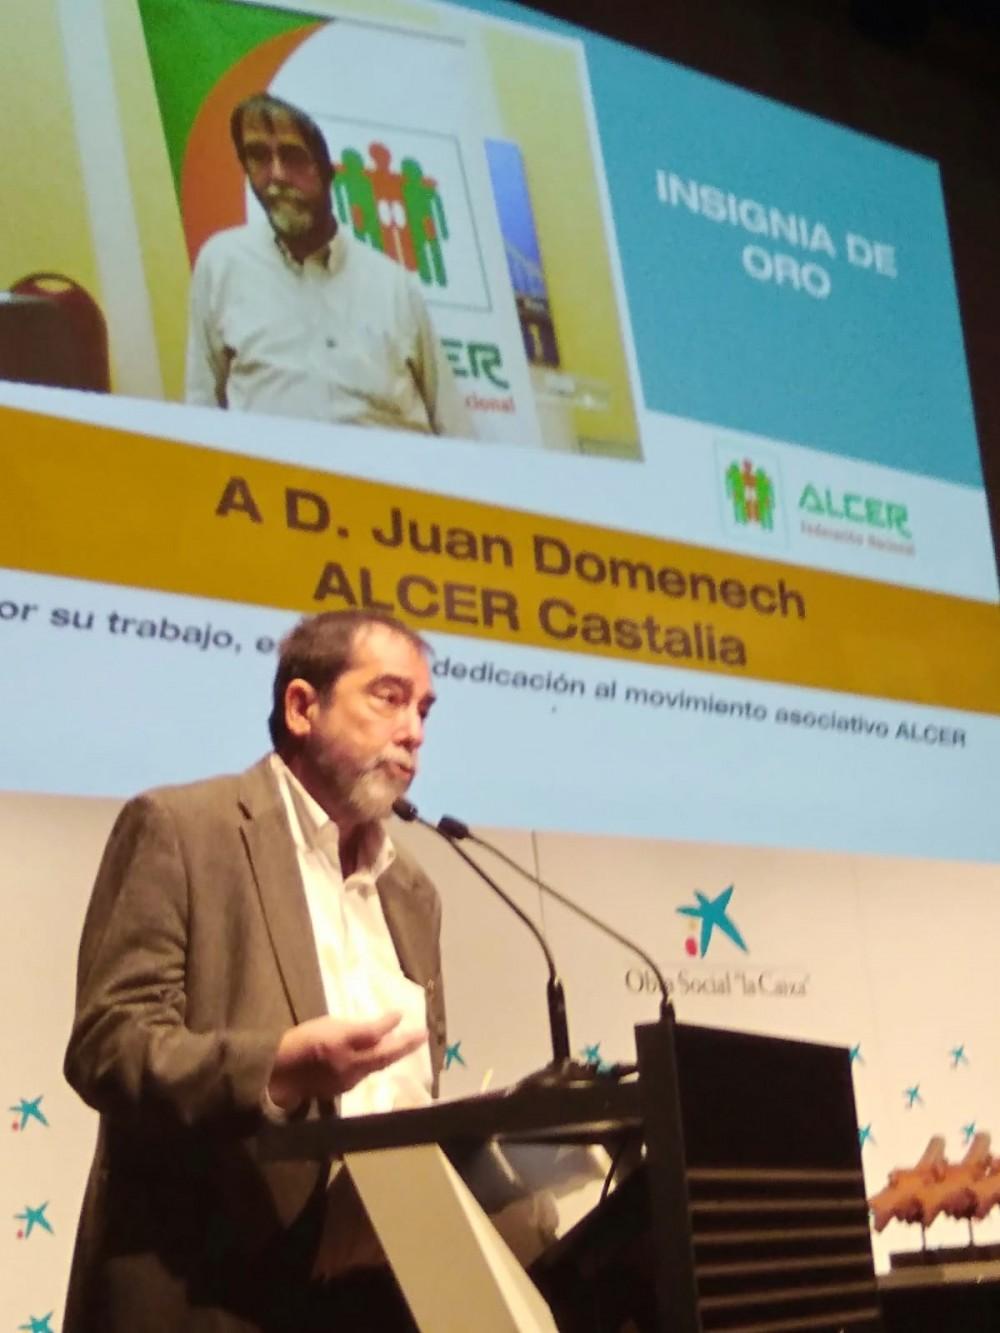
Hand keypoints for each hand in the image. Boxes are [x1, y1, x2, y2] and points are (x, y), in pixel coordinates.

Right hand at [268, 1010, 426, 1110]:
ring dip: (395, 1053)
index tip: (401, 1013)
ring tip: (410, 1042)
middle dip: (406, 1044)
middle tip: (423, 1035)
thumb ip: (356, 1027)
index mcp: (341, 1043)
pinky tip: (384, 1055)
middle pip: (384, 1054)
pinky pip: (367, 1072)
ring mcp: (349, 1078)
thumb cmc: (303, 1040)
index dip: (389, 1023)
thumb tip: (382, 1025)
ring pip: (378, 1065)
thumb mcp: (328, 1024)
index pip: (373, 1033)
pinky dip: (378, 1062)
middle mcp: (349, 1063)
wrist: (281, 1073)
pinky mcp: (345, 1088)